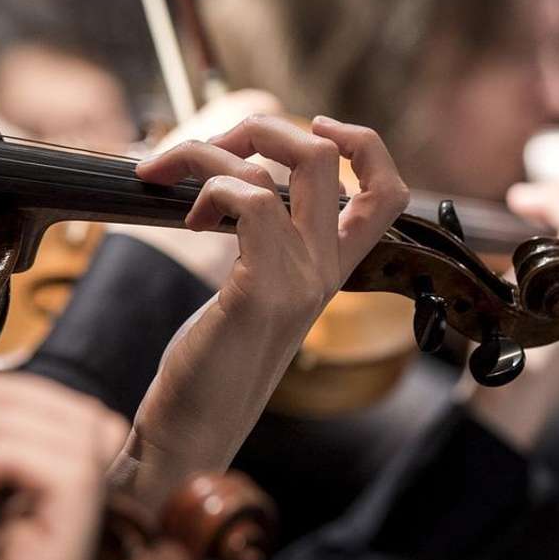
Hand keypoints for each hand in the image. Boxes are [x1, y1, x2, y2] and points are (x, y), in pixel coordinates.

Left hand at [117, 114, 408, 504]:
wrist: (192, 433)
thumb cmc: (211, 365)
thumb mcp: (252, 292)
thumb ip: (262, 243)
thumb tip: (237, 183)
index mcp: (331, 270)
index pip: (387, 190)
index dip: (361, 142)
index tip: (314, 126)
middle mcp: (326, 270)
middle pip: (328, 153)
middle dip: (262, 128)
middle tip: (212, 151)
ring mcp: (300, 279)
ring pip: (287, 166)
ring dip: (211, 152)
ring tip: (171, 178)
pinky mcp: (262, 290)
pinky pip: (252, 200)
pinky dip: (210, 187)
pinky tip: (189, 220)